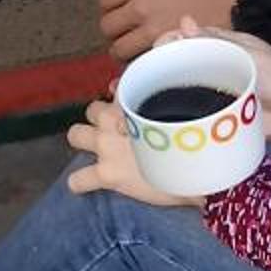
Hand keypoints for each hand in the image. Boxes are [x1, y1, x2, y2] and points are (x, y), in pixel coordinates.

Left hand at [66, 95, 190, 206]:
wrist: (195, 169)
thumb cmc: (192, 138)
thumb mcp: (176, 109)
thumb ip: (149, 95)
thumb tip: (115, 86)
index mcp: (133, 100)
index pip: (117, 88)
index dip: (122, 99)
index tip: (132, 111)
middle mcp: (115, 119)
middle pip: (92, 109)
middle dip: (100, 119)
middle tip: (117, 132)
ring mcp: (107, 146)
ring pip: (75, 134)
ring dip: (84, 141)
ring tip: (100, 150)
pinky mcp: (106, 174)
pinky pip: (77, 180)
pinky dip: (81, 182)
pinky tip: (89, 183)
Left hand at [99, 0, 241, 60]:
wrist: (239, 5)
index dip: (110, 6)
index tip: (118, 11)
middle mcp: (140, 7)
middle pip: (107, 26)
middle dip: (115, 30)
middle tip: (126, 32)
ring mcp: (150, 32)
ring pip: (118, 50)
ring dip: (124, 51)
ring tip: (136, 50)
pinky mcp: (163, 52)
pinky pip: (138, 62)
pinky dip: (140, 62)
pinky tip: (150, 59)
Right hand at [152, 13, 270, 143]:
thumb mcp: (250, 55)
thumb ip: (217, 42)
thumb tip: (183, 21)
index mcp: (218, 47)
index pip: (183, 40)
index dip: (166, 43)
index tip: (156, 51)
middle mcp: (209, 69)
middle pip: (175, 67)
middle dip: (157, 71)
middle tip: (145, 81)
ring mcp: (210, 95)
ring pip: (179, 93)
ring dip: (163, 97)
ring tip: (146, 103)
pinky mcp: (213, 120)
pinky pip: (191, 118)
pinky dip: (177, 120)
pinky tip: (161, 124)